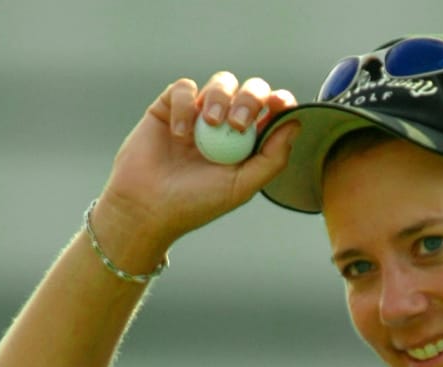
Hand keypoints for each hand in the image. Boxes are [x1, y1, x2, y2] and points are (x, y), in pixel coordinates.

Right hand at [98, 72, 299, 253]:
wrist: (147, 208)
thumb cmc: (195, 203)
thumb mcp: (241, 186)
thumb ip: (272, 159)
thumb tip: (295, 124)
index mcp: (248, 142)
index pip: (272, 111)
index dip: (280, 101)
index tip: (280, 104)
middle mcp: (226, 124)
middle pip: (250, 90)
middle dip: (250, 98)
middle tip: (239, 123)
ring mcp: (198, 113)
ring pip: (221, 83)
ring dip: (220, 98)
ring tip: (210, 125)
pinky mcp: (169, 107)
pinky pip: (184, 88)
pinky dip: (185, 105)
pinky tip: (179, 133)